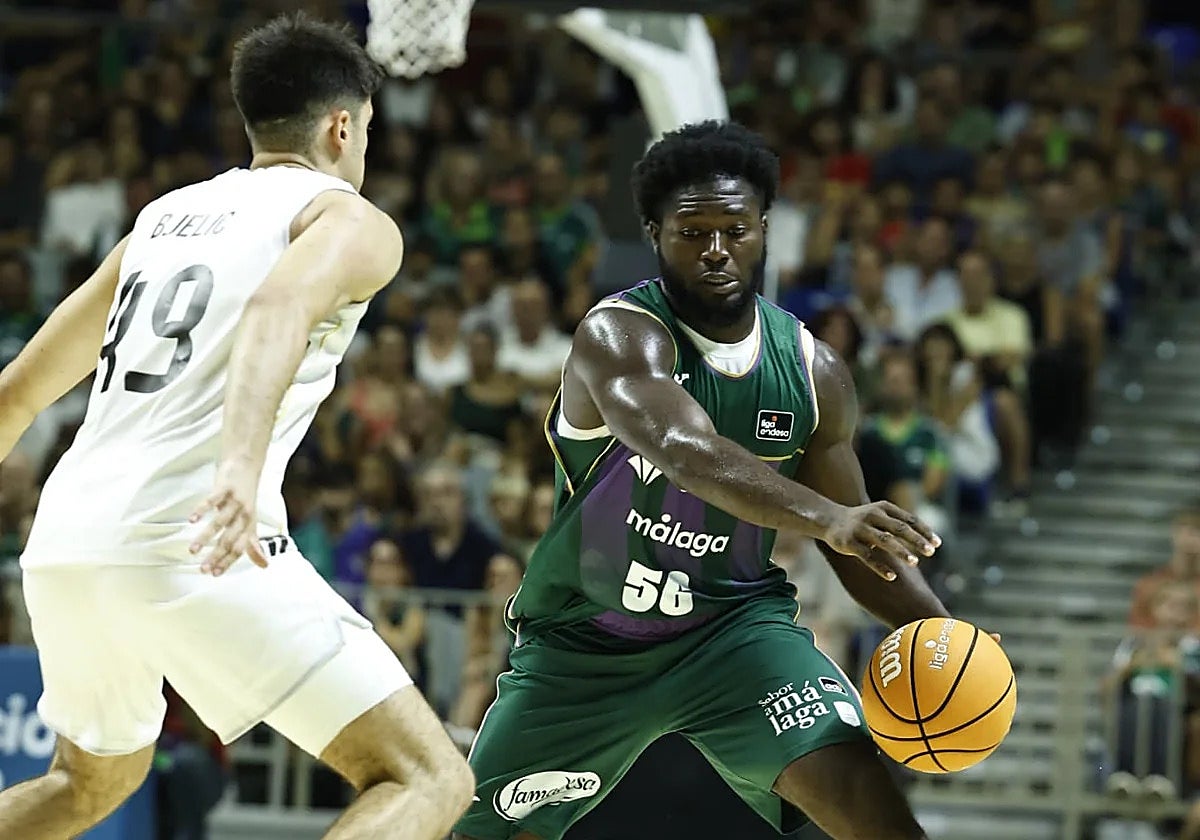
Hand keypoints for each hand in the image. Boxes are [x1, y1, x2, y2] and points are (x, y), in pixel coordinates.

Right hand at [188, 461, 267, 575]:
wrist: (246, 466)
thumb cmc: (245, 498)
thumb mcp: (250, 521)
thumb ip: (253, 544)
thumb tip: (264, 565)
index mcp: (249, 525)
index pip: (240, 548)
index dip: (228, 561)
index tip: (214, 574)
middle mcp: (244, 515)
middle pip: (229, 539)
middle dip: (216, 556)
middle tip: (202, 569)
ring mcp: (235, 501)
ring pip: (219, 523)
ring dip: (205, 538)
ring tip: (192, 550)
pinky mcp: (226, 488)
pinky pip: (212, 500)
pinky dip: (201, 510)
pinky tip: (191, 520)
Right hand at [822, 501, 939, 580]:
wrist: (829, 519)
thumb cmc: (862, 520)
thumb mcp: (880, 515)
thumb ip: (899, 523)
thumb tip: (927, 539)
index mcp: (883, 507)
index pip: (909, 519)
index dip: (924, 531)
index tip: (937, 544)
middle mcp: (872, 515)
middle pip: (899, 528)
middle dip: (916, 540)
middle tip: (931, 552)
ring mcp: (860, 528)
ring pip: (884, 540)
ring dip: (901, 551)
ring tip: (915, 562)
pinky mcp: (849, 543)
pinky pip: (867, 556)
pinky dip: (880, 567)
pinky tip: (892, 576)